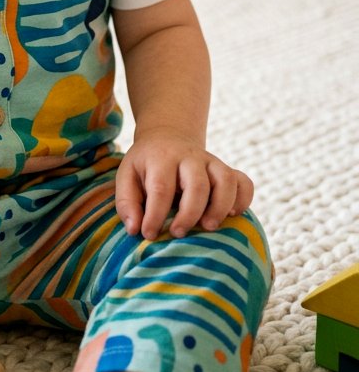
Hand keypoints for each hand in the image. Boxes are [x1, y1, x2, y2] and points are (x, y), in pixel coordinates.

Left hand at [115, 127, 253, 239]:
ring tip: (209, 227)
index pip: (161, 188)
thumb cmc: (146, 165)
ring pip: (226, 180)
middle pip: (197, 184)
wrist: (167, 137)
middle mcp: (189, 158)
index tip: (149, 234)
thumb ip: (127, 203)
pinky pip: (244, 182)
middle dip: (189, 213)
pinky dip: (243, 199)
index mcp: (161, 158)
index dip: (156, 215)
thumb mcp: (127, 176)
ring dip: (220, 206)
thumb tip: (135, 229)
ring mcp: (211, 162)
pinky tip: (233, 215)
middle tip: (178, 233)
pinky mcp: (226, 170)